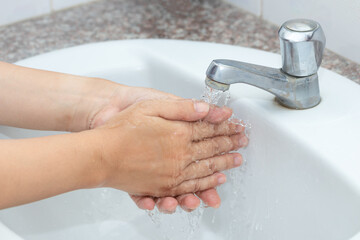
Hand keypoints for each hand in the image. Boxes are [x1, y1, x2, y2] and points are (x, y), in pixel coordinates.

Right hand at [92, 99, 245, 198]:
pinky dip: (207, 183)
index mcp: (179, 134)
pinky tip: (216, 182)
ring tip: (236, 161)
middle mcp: (181, 156)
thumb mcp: (152, 107)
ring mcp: (174, 174)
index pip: (210, 129)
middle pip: (212, 149)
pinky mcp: (164, 187)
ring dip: (224, 164)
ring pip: (207, 169)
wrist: (100, 156)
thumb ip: (183, 108)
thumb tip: (209, 108)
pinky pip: (193, 186)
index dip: (226, 126)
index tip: (238, 125)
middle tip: (243, 142)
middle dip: (230, 144)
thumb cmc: (121, 129)